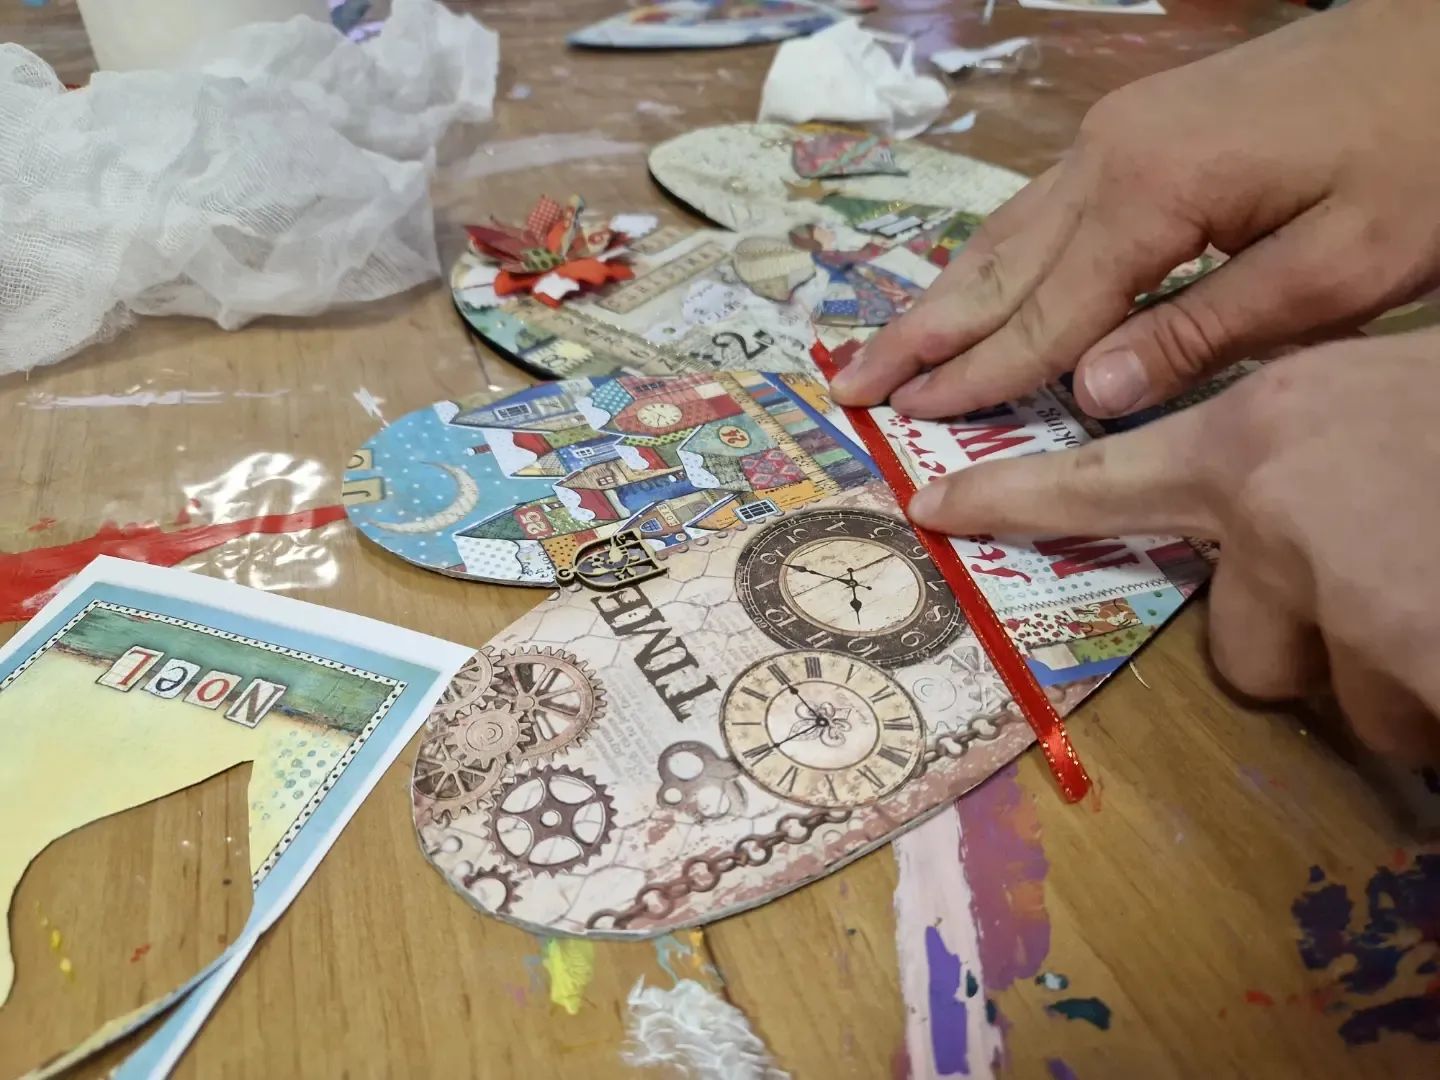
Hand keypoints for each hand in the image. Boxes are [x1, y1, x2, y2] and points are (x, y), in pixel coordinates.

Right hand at [833, 0, 1439, 419]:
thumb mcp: (1341, 267)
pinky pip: (1039, 210)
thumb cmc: (1423, 153)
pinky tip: (967, 290)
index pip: (1044, 314)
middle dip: (920, 335)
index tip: (905, 421)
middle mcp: (1107, 154)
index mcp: (1152, 192)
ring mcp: (1115, 133)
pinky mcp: (1134, 129)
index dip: (975, 378)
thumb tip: (1085, 394)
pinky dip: (992, 263)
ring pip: (1005, 233)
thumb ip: (1205, 332)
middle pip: (994, 267)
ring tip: (882, 350)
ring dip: (941, 299)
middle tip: (847, 387)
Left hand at [905, 331, 1439, 761]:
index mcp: (1265, 426)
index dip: (1008, 500)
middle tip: (1402, 586)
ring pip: (1331, 689)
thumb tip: (1268, 524)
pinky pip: (1405, 721)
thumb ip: (1315, 457)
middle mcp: (1272, 511)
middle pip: (1243, 643)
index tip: (930, 510)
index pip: (1095, 479)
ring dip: (1392, 671)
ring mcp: (1328, 590)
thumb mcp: (1389, 407)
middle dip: (1312, 643)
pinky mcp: (1393, 660)